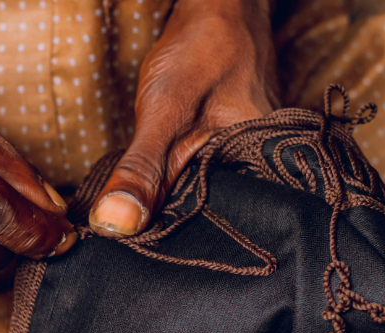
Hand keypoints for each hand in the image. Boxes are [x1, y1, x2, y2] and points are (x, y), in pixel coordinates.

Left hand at [88, 0, 278, 236]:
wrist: (223, 7)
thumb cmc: (201, 50)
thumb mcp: (163, 112)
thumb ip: (142, 170)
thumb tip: (115, 226)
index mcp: (263, 164)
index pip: (223, 226)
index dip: (179, 243)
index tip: (138, 256)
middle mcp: (269, 167)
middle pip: (219, 216)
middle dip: (179, 230)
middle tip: (135, 244)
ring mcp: (258, 157)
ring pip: (214, 198)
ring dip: (180, 209)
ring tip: (146, 227)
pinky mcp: (242, 148)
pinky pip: (214, 179)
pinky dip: (187, 187)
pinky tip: (164, 196)